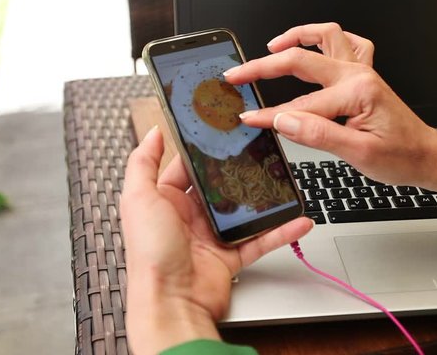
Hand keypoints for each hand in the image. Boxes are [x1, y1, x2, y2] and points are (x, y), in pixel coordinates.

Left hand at [121, 127, 312, 354]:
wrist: (170, 302)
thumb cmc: (150, 254)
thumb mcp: (138, 199)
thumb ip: (143, 162)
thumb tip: (153, 133)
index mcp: (166, 201)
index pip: (187, 168)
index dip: (204, 152)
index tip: (224, 135)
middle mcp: (189, 217)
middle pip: (220, 187)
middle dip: (239, 172)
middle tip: (260, 153)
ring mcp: (211, 237)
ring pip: (244, 213)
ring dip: (266, 202)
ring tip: (284, 183)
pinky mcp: (230, 257)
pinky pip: (260, 240)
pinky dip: (281, 232)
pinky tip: (298, 220)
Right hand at [225, 23, 436, 198]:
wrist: (426, 156)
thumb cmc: (400, 157)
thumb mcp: (359, 154)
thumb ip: (319, 135)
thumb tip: (283, 121)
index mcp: (357, 93)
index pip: (301, 105)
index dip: (269, 115)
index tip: (247, 119)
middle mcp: (359, 75)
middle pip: (303, 60)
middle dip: (264, 66)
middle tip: (239, 74)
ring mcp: (363, 71)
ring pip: (327, 37)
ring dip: (297, 36)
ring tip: (272, 47)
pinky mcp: (365, 75)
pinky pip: (348, 43)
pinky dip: (327, 40)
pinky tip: (313, 46)